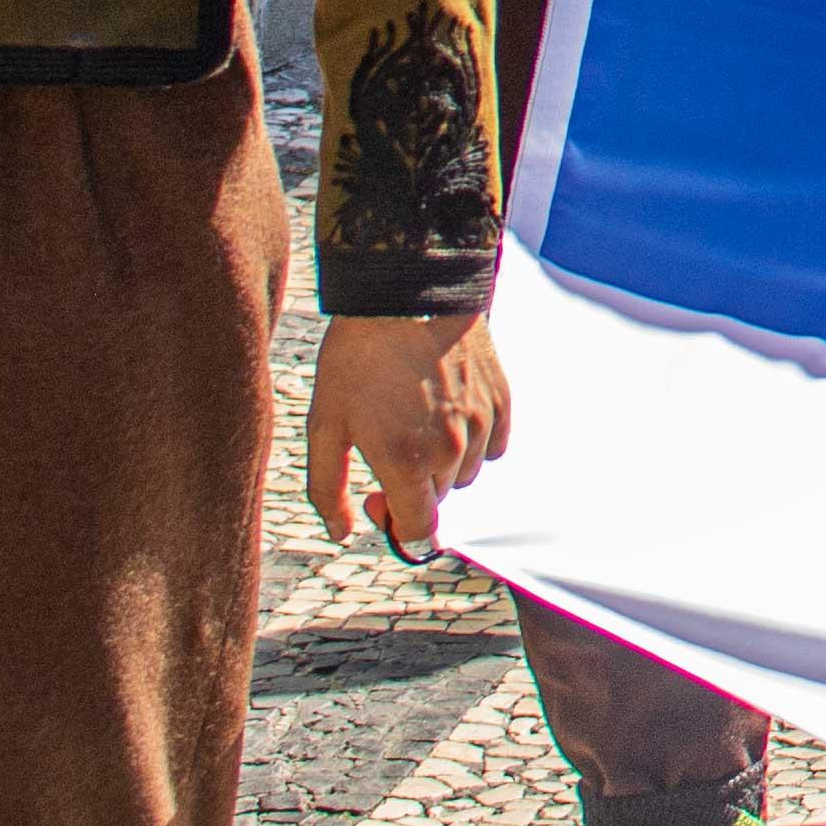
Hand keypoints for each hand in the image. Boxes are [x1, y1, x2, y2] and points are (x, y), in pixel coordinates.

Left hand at [305, 312, 514, 550]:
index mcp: (405, 465)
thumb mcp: (325, 426)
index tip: (375, 497)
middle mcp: (451, 451)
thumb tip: (341, 532)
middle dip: (412, 487)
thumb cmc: (356, 358)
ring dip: (443, 462)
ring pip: (467, 471)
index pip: (418, 531)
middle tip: (386, 447)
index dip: (393, 525)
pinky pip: (495, 443)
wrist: (405, 294)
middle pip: (439, 499)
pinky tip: (447, 411)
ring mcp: (481, 424)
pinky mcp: (500, 398)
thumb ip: (328, 489)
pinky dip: (473, 439)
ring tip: (416, 420)